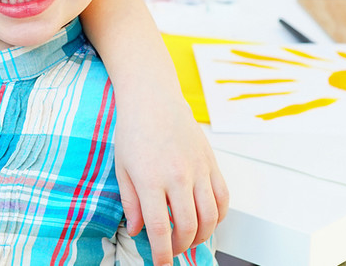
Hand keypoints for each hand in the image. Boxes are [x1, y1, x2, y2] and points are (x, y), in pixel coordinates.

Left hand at [115, 92, 229, 263]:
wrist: (153, 97)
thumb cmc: (133, 129)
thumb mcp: (121, 168)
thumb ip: (130, 202)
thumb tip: (136, 230)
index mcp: (151, 179)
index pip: (160, 229)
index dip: (162, 254)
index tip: (161, 264)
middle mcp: (178, 176)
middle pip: (189, 227)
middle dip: (181, 247)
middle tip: (172, 250)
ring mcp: (198, 169)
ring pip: (211, 216)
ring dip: (202, 235)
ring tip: (189, 238)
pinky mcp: (211, 162)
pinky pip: (224, 197)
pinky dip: (219, 215)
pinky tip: (207, 219)